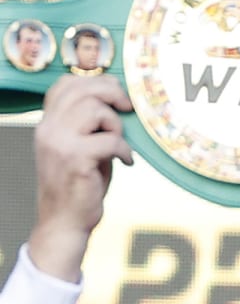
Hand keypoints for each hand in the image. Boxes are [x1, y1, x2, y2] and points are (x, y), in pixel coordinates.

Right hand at [28, 75, 134, 282]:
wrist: (65, 221)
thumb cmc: (80, 185)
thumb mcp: (81, 149)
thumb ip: (89, 126)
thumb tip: (118, 100)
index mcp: (47, 124)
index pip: (64, 85)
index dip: (94, 82)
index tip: (116, 94)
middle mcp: (48, 129)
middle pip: (82, 89)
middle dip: (111, 93)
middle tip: (128, 108)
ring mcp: (59, 143)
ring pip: (95, 110)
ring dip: (116, 125)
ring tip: (119, 144)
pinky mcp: (76, 159)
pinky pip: (110, 140)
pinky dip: (125, 150)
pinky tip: (126, 162)